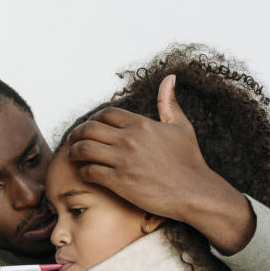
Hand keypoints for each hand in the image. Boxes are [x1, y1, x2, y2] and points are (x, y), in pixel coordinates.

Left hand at [67, 74, 254, 253]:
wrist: (195, 192)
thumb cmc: (190, 161)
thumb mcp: (181, 127)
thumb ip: (169, 103)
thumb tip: (169, 77)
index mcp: (141, 124)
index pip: (106, 114)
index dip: (95, 119)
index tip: (92, 127)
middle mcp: (129, 139)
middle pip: (89, 128)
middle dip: (78, 134)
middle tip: (74, 140)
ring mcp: (123, 160)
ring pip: (84, 149)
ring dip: (74, 152)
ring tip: (74, 156)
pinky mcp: (119, 182)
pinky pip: (89, 172)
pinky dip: (83, 171)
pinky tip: (86, 173)